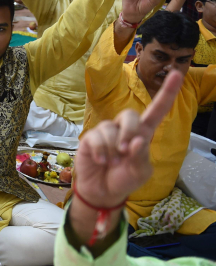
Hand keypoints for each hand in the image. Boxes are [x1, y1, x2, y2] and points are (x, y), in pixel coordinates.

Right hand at [73, 69, 182, 208]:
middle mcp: (124, 128)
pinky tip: (101, 161)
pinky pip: (95, 138)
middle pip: (130, 115)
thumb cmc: (124, 179)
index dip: (167, 93)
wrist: (103, 191)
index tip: (176, 74)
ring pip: (110, 128)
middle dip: (129, 132)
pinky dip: (100, 152)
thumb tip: (137, 141)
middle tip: (126, 151)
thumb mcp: (141, 173)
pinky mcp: (90, 138)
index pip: (157, 110)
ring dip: (113, 149)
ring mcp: (106, 132)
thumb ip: (141, 157)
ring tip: (112, 163)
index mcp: (143, 134)